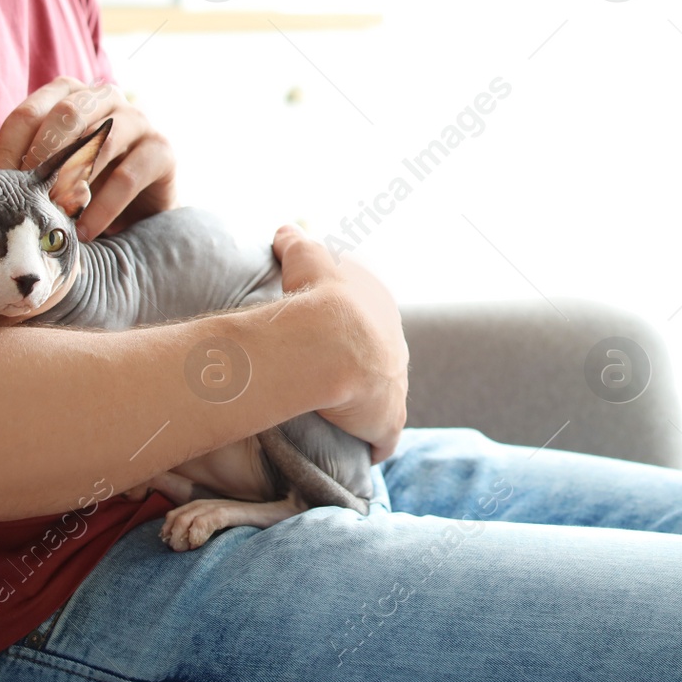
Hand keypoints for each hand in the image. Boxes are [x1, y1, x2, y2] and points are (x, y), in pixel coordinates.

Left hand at [0, 77, 175, 240]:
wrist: (142, 207)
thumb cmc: (85, 184)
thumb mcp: (50, 171)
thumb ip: (20, 168)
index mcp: (68, 94)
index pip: (29, 114)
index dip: (7, 151)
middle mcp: (104, 96)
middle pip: (67, 115)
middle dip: (41, 157)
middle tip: (25, 196)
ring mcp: (138, 119)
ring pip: (101, 140)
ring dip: (73, 181)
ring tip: (55, 215)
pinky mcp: (162, 150)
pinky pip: (128, 176)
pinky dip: (102, 208)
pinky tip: (84, 232)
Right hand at [272, 225, 407, 462]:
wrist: (334, 341)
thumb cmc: (322, 296)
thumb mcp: (308, 258)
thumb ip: (296, 243)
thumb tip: (284, 230)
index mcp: (381, 309)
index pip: (370, 322)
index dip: (353, 332)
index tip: (335, 341)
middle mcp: (396, 348)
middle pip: (383, 361)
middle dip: (367, 370)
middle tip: (337, 382)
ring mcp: (396, 386)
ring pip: (385, 400)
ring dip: (368, 408)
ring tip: (342, 418)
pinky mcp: (389, 421)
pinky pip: (382, 438)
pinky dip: (372, 444)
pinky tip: (359, 452)